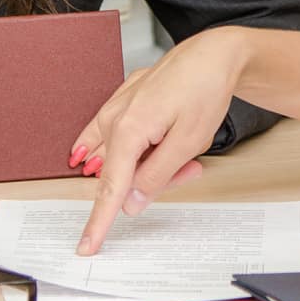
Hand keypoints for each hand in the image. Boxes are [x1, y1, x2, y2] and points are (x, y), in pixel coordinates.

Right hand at [74, 28, 248, 253]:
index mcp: (128, 130)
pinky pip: (119, 138)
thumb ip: (156, 175)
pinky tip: (147, 144)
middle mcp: (114, 118)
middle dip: (155, 179)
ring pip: (124, 158)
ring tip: (185, 145)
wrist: (213, 54)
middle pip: (123, 174)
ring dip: (153, 162)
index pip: (110, 189)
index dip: (99, 222)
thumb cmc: (204, 90)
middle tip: (190, 166)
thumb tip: (131, 203)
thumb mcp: (188, 142)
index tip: (87, 246)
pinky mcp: (122, 103)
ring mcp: (116, 108)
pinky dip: (139, 149)